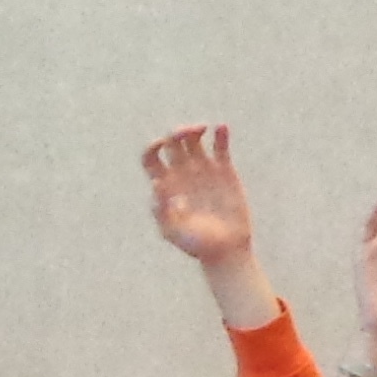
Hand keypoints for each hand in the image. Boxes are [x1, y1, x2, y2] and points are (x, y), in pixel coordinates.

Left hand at [139, 122, 252, 271]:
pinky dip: (221, 134)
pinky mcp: (224, 170)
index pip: (151, 158)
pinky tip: (222, 128)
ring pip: (194, 140)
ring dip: (195, 129)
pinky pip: (220, 146)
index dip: (152, 146)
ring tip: (203, 129)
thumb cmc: (196, 245)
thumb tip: (157, 184)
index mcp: (165, 186)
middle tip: (188, 133)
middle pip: (172, 143)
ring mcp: (202, 170)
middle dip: (177, 133)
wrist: (225, 248)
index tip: (163, 144)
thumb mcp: (174, 231)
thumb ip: (162, 211)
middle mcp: (181, 174)